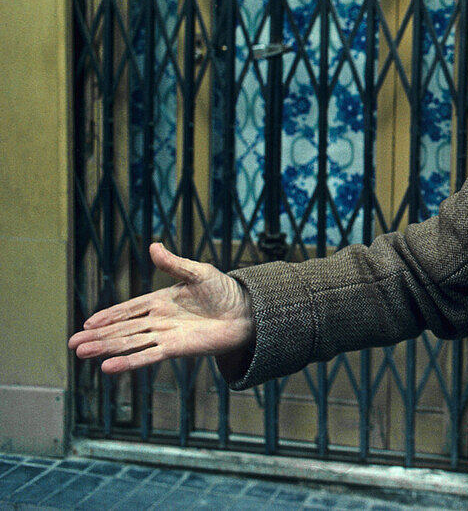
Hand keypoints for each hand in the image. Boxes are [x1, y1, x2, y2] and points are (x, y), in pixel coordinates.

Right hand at [68, 242, 254, 373]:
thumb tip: (154, 246)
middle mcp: (160, 320)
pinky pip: (147, 355)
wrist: (248, 313)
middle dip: (98, 336)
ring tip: (82, 353)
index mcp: (162, 300)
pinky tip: (108, 368)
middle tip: (73, 344)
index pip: (128, 309)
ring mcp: (166, 336)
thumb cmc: (226, 291)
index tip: (87, 323)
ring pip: (129, 342)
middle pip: (123, 329)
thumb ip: (174, 264)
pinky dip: (128, 361)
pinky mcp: (176, 349)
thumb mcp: (199, 272)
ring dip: (106, 348)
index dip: (108, 316)